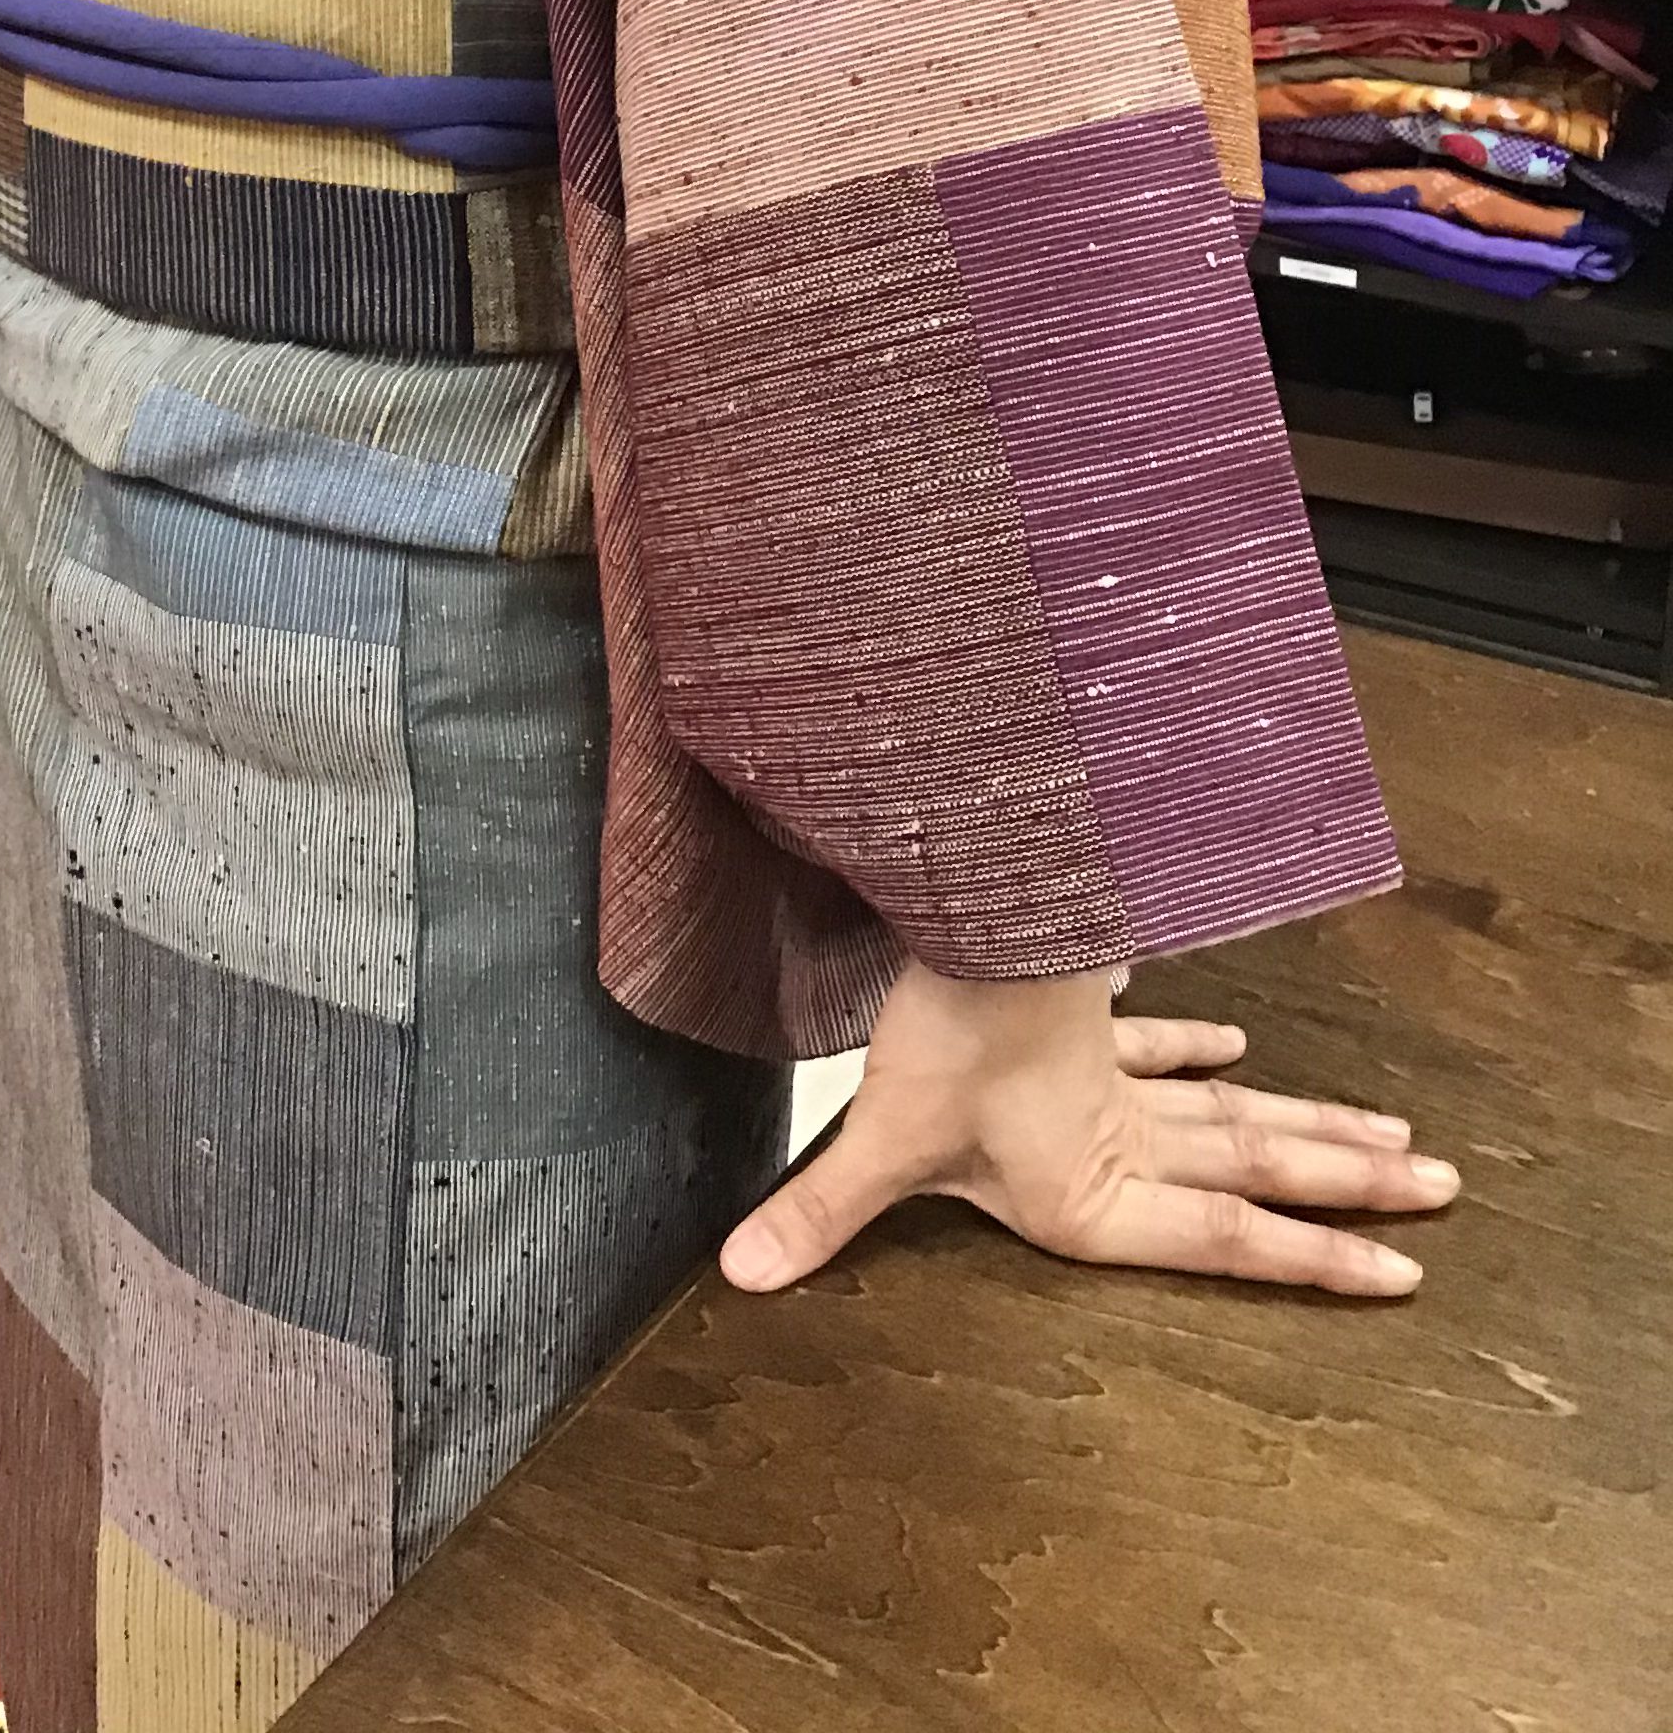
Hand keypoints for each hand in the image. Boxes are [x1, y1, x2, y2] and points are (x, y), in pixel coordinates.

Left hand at [723, 958, 1456, 1299]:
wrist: (963, 914)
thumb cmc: (939, 1028)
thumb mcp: (880, 1136)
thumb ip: (821, 1213)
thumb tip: (742, 1270)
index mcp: (1095, 1189)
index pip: (1229, 1235)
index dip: (1312, 1260)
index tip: (1400, 1270)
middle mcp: (1122, 1135)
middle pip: (1259, 1167)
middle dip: (1347, 1188)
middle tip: (1441, 1194)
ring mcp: (1112, 1072)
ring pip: (1236, 1109)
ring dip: (1309, 1124)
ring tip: (1392, 1137)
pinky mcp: (1086, 1017)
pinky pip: (1155, 1040)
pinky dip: (1196, 1046)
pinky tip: (1237, 1045)